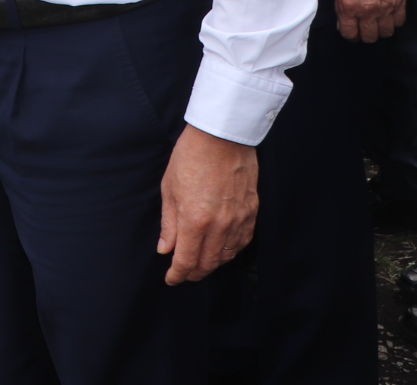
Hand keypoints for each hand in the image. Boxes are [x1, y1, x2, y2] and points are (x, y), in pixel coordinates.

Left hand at [158, 124, 257, 284]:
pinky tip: (222, 249)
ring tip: (201, 264)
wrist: (221, 136)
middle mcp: (219, 226)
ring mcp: (238, 220)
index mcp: (194, 221)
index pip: (186, 260)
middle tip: (184, 274)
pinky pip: (242, 242)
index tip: (171, 279)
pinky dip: (231, 251)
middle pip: (208, 263)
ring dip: (213, 264)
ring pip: (227, 256)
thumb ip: (169, 224)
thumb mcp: (169, 189)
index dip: (177, 274)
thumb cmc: (190, 157)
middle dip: (194, 273)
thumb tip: (165, 249)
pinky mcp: (252, 212)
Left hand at [333, 0, 407, 41]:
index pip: (349, 33)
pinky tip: (389, 16)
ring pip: (385, 32)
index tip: (352, 33)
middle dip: (366, 34)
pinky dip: (395, 21)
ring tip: (378, 24)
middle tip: (365, 29)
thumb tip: (342, 20)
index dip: (350, 35)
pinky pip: (399, 22)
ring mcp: (384, 9)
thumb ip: (340, 6)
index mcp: (348, 7)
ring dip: (381, 30)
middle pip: (369, 37)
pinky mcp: (399, 3)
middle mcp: (367, 12)